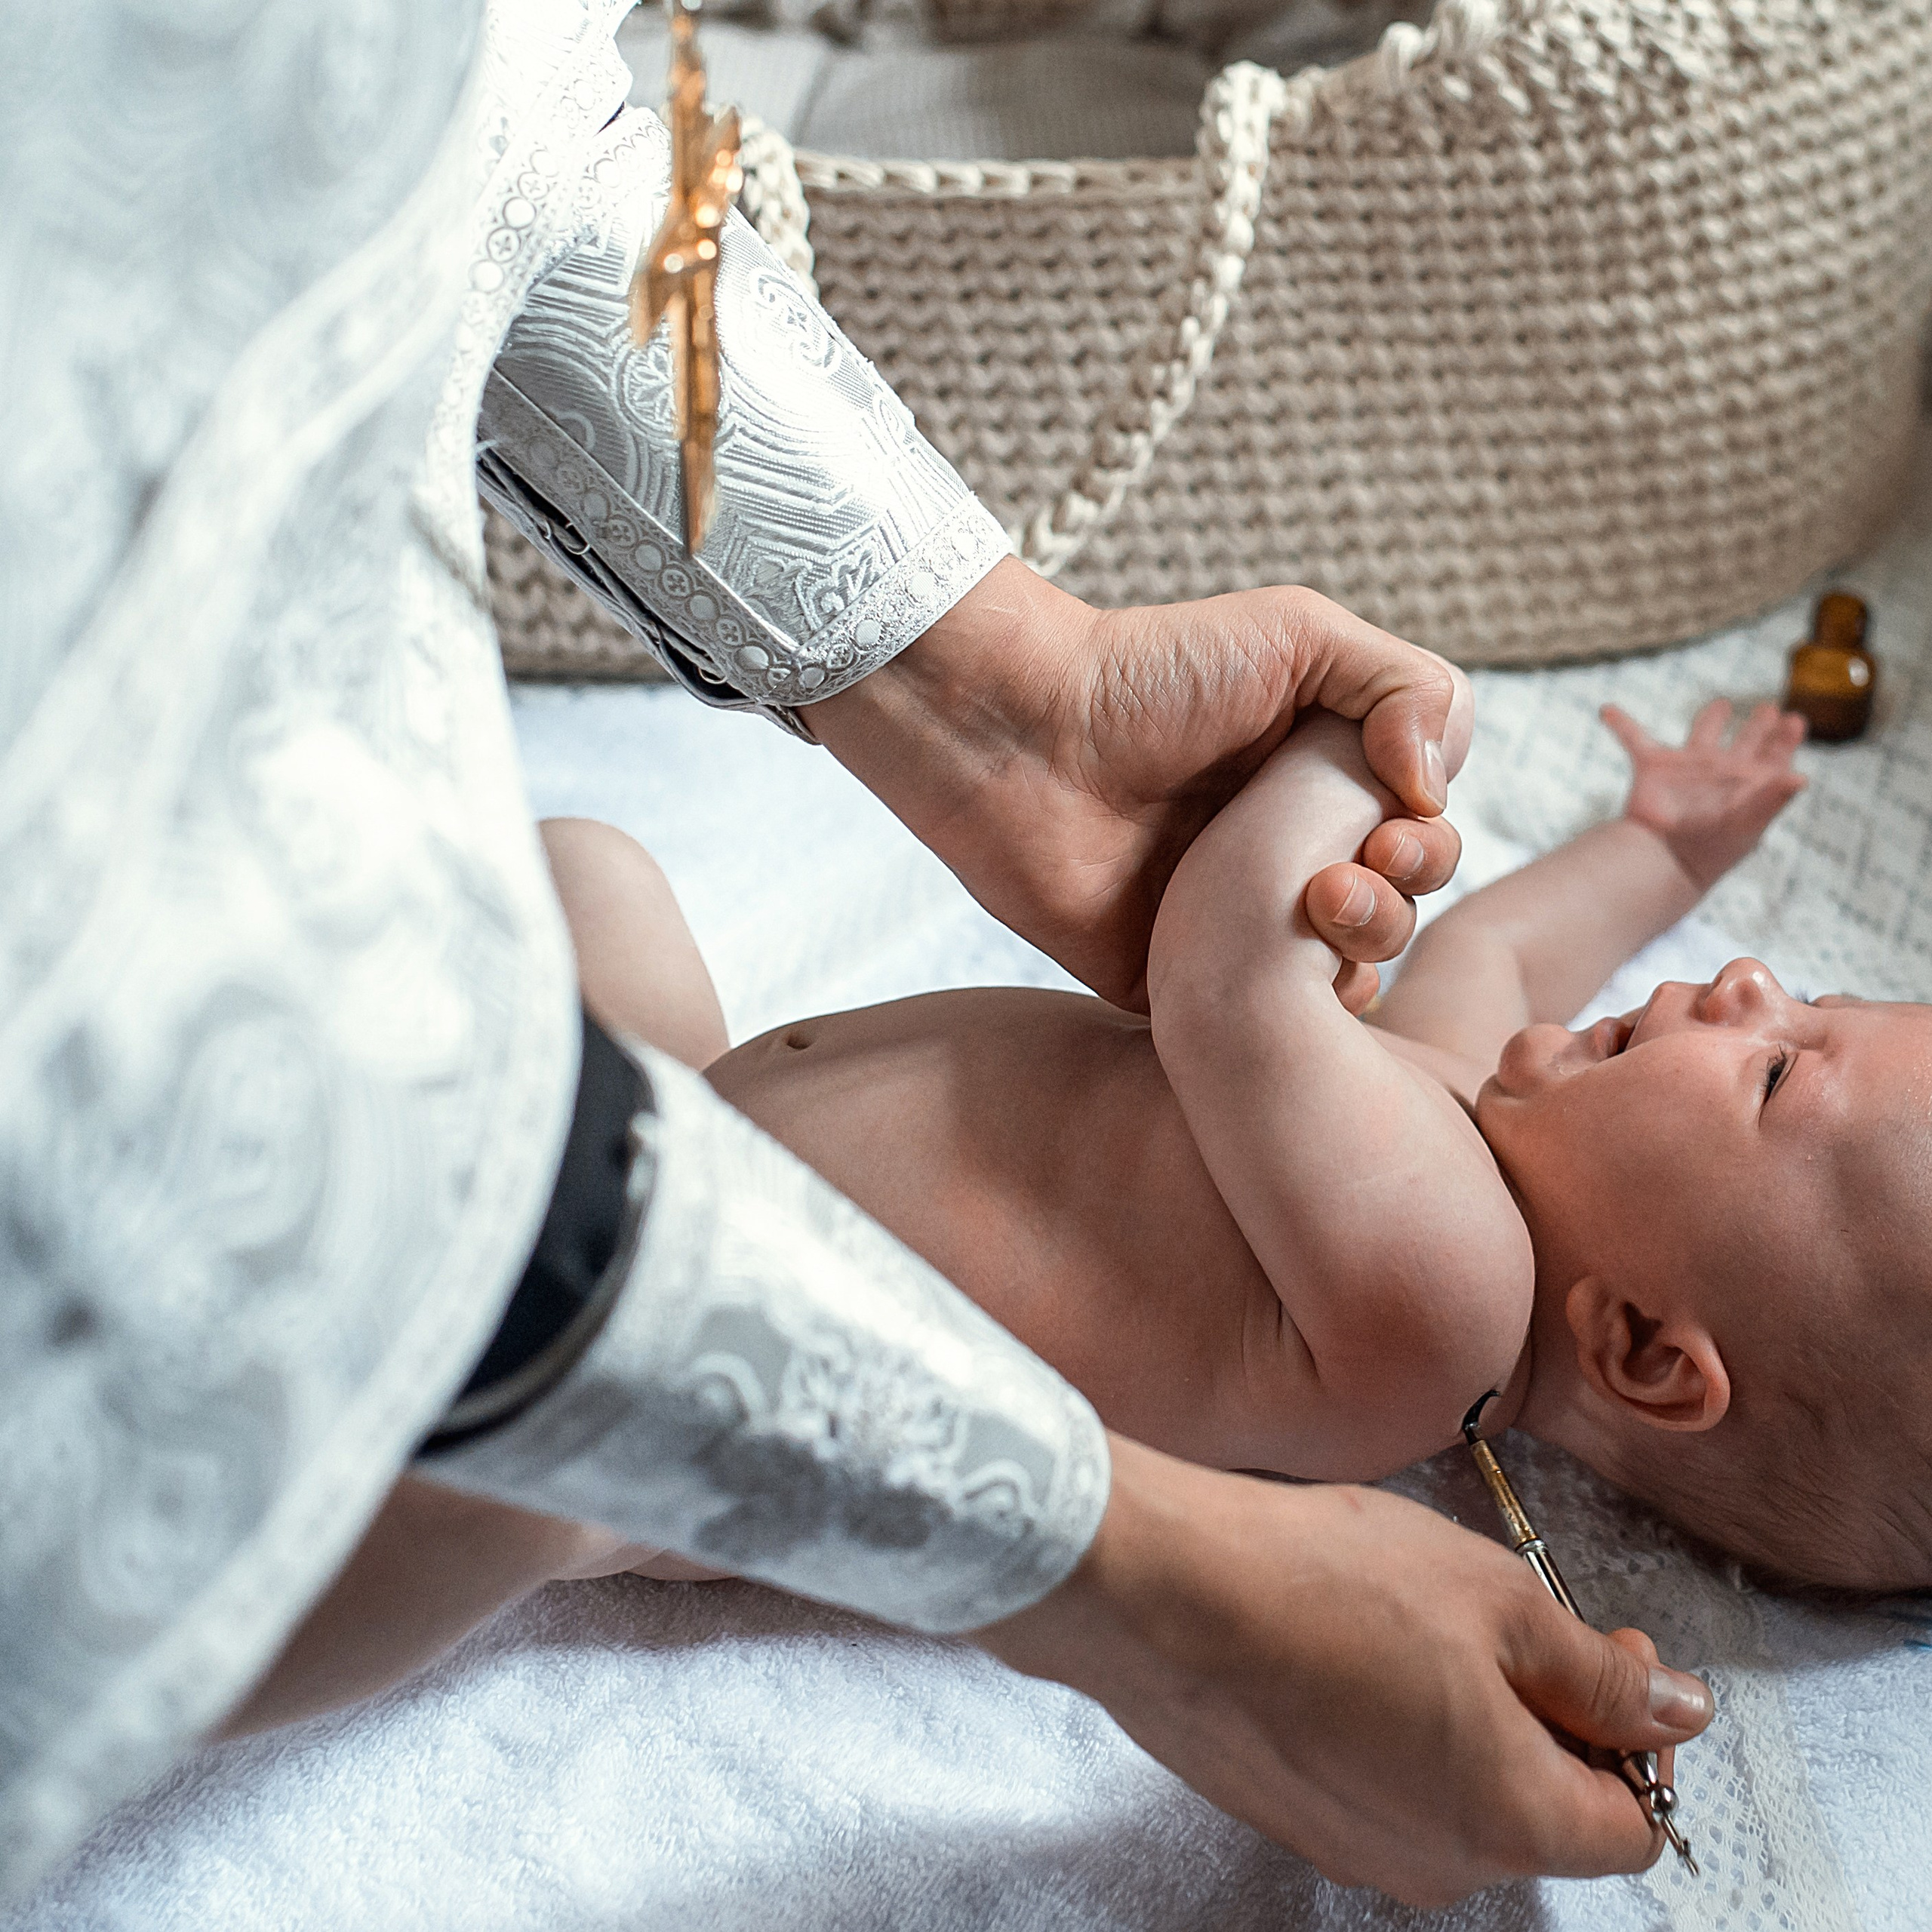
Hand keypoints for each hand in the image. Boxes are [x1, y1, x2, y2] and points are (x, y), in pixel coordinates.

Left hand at [810, 559, 1468, 1009]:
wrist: (1025, 739)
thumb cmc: (1151, 672)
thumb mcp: (1299, 635)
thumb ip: (1403, 685)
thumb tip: (1435, 785)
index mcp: (1321, 779)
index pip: (1423, 828)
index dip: (1430, 837)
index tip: (1391, 825)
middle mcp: (1289, 851)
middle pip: (1402, 902)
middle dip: (1402, 894)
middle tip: (1341, 879)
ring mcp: (1240, 921)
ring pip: (1350, 969)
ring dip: (1361, 950)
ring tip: (1313, 914)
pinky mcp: (1188, 983)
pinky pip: (1268, 1029)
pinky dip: (1298, 1018)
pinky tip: (1288, 984)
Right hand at [979, 1438, 1711, 1907]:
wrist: (1158, 1594)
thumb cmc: (1324, 1584)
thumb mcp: (1497, 1598)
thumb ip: (1599, 1672)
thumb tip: (1678, 1712)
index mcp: (1510, 1819)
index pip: (1631, 1828)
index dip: (1636, 1736)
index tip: (1605, 1649)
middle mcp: (1436, 1863)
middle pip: (1540, 1815)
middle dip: (1548, 1720)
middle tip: (1510, 1613)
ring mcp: (1351, 1847)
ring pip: (1454, 1799)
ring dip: (1467, 1720)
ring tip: (1417, 1617)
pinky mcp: (1287, 1814)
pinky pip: (1376, 1787)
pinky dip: (1389, 1726)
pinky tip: (1349, 1641)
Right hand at [1605, 698, 1805, 890]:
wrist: (1664, 858)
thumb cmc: (1710, 847)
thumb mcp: (1748, 822)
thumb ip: (1774, 798)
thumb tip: (1802, 778)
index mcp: (1748, 782)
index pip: (1775, 754)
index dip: (1785, 738)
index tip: (1794, 721)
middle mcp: (1721, 771)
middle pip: (1747, 740)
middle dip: (1759, 724)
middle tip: (1769, 709)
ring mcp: (1687, 767)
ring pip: (1703, 732)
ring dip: (1711, 717)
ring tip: (1722, 704)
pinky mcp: (1652, 767)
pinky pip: (1633, 738)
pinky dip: (1620, 723)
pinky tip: (1606, 709)